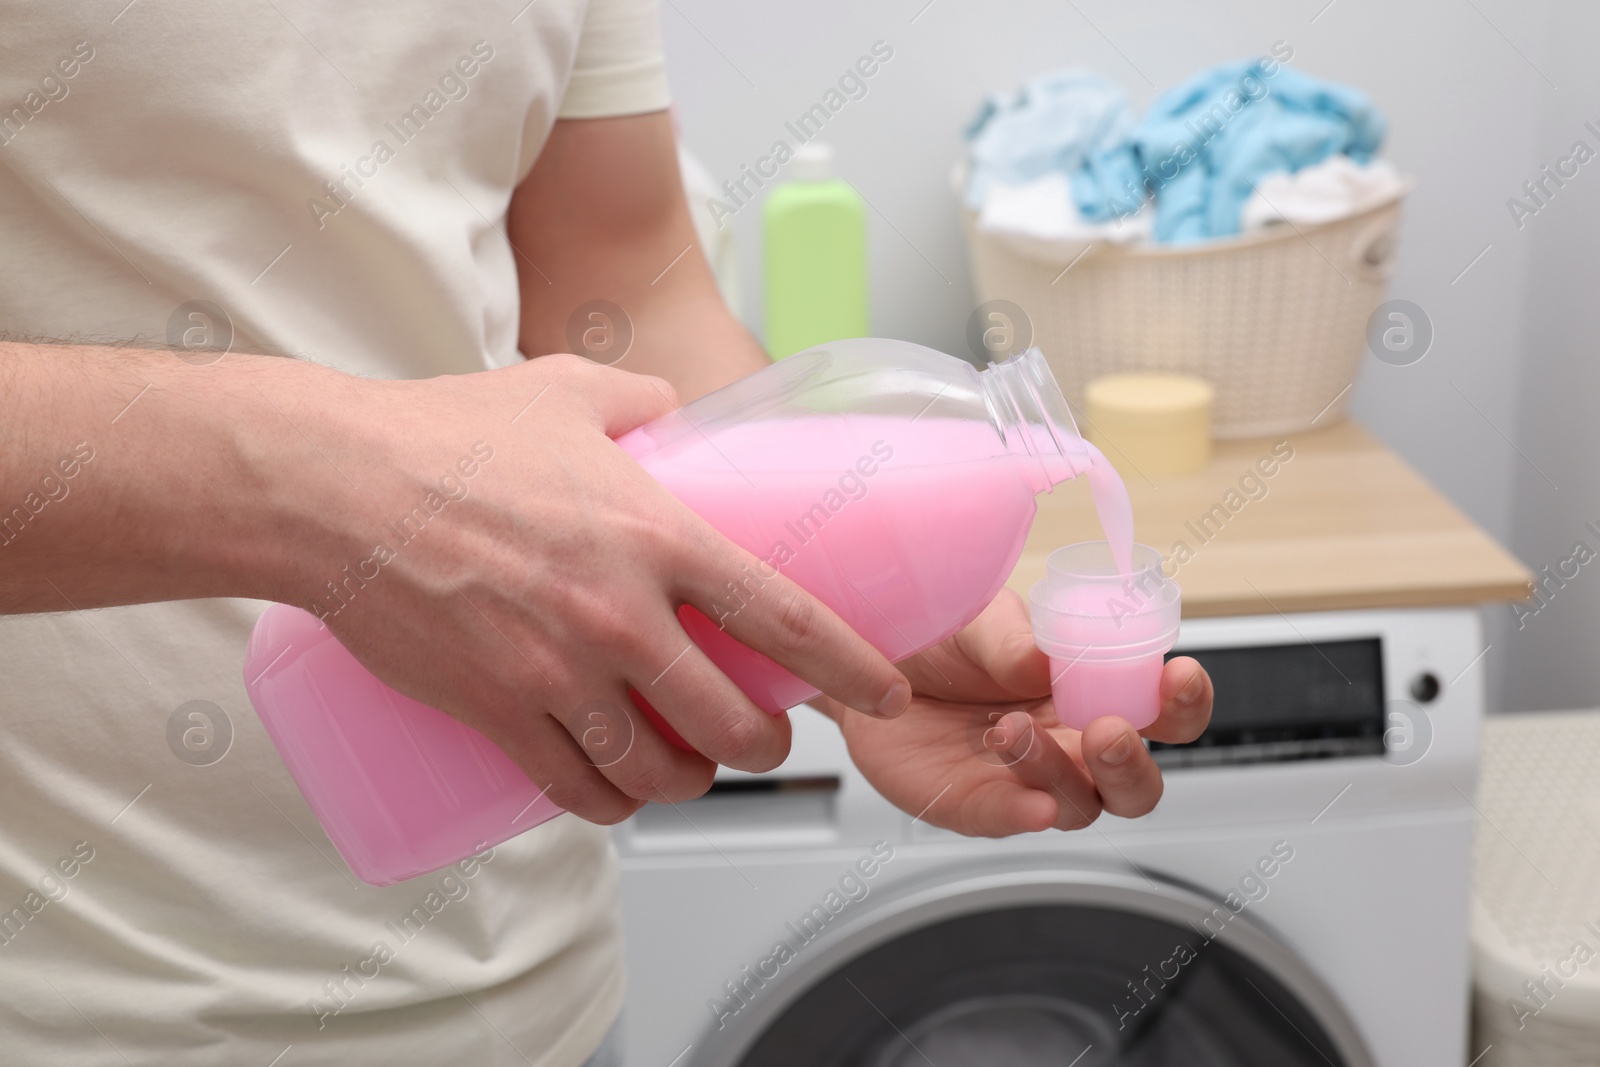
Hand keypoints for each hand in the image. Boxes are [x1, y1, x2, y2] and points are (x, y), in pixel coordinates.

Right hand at [282, 354, 910, 823]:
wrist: (333, 488)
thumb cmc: (443, 435)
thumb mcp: (566, 390)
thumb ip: (637, 395)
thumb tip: (675, 405)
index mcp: (656, 535)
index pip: (785, 618)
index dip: (850, 666)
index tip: (884, 690)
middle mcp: (619, 615)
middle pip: (731, 719)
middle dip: (766, 745)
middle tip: (767, 738)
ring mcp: (556, 673)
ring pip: (655, 769)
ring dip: (689, 782)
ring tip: (693, 771)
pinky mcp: (496, 710)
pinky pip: (569, 787)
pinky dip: (605, 804)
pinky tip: (615, 795)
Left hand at [821, 589, 1211, 835]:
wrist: (868, 660)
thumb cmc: (942, 637)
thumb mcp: (979, 618)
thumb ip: (1014, 637)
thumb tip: (1043, 660)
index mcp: (1093, 691)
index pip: (1164, 711)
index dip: (1184, 701)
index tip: (1177, 675)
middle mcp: (1071, 743)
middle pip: (1135, 784)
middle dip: (1133, 763)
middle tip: (1107, 731)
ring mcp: (1027, 781)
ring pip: (1078, 805)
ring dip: (1059, 774)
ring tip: (1011, 730)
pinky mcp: (977, 805)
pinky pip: (1010, 820)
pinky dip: (1023, 814)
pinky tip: (1028, 804)